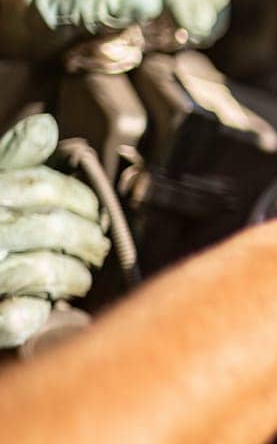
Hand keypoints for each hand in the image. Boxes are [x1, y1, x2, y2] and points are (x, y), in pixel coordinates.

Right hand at [0, 115, 108, 347]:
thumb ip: (11, 157)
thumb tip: (46, 125)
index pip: (43, 188)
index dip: (81, 200)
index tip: (95, 211)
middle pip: (53, 228)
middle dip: (87, 239)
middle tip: (98, 248)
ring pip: (44, 270)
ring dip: (74, 277)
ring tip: (79, 278)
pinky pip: (15, 318)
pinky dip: (35, 313)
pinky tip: (43, 307)